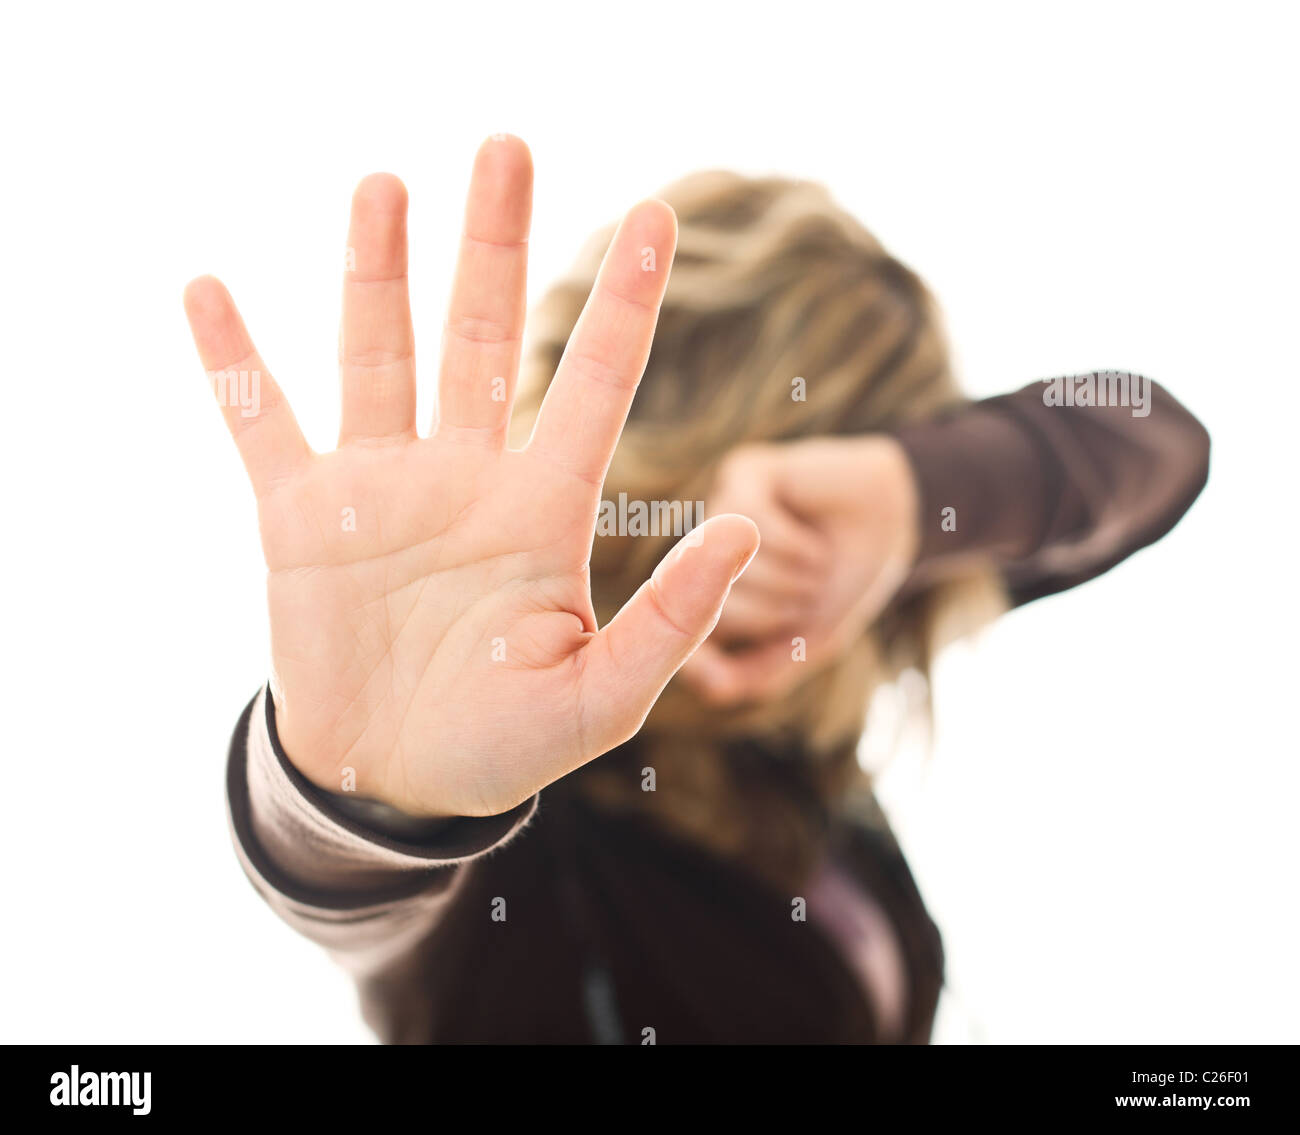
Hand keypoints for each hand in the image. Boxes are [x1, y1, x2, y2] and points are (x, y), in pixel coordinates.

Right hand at [184, 137, 758, 818]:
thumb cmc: (507, 745)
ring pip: (379, 355)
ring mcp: (379, 490)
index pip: (593, 383)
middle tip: (507, 148)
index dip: (628, 301)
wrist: (398, 783)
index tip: (661, 215)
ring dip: (376, 271)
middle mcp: (464, 479)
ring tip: (385, 184)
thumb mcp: (602, 697)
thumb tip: (745, 526)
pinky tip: (207, 291)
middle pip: (483, 336)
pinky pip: (259, 424)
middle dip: (494, 244)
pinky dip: (233, 363)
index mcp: (541, 511)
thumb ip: (672, 620)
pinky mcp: (299, 520)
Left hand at [680, 436, 917, 704]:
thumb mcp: (803, 645)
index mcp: (708, 594)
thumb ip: (752, 673)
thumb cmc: (841, 584)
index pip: (686, 637)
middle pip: (714, 605)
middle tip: (809, 594)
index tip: (765, 659)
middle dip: (777, 612)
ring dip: (791, 576)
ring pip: (730, 565)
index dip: (720, 656)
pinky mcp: (742, 474)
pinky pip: (746, 523)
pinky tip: (811, 536)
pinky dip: (792, 543)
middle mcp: (704, 552)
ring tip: (816, 562)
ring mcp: (718, 512)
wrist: (894, 524)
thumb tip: (699, 677)